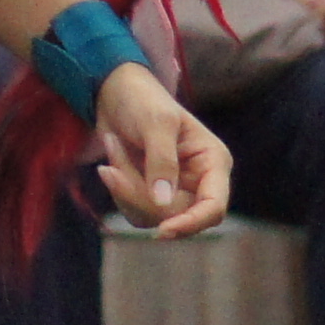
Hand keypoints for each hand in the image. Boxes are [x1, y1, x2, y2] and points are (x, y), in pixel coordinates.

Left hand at [89, 62, 227, 234]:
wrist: (116, 94)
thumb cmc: (143, 100)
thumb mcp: (156, 122)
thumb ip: (162, 162)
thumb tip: (163, 203)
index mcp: (214, 162)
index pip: (213, 207)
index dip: (192, 223)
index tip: (163, 230)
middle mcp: (199, 182)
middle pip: (176, 215)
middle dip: (139, 194)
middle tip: (110, 168)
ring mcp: (176, 192)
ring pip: (151, 216)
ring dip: (125, 187)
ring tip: (114, 148)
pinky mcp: (152, 197)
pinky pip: (134, 211)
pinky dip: (118, 188)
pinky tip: (113, 160)